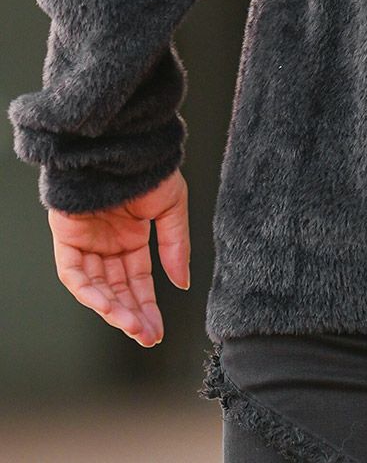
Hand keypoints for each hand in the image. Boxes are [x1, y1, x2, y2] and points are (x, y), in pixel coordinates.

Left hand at [48, 168, 190, 345]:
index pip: (138, 281)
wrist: (122, 145)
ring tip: (132, 325)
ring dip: (113, 308)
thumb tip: (182, 283)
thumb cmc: (147, 168)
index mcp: (132, 237)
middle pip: (118, 290)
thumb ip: (175, 246)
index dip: (147, 306)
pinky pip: (75, 273)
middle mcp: (108, 244)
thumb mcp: (172, 208)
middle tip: (147, 337)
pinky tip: (108, 306)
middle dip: (133, 315)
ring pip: (97, 287)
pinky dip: (89, 292)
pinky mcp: (67, 238)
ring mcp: (86, 243)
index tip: (157, 331)